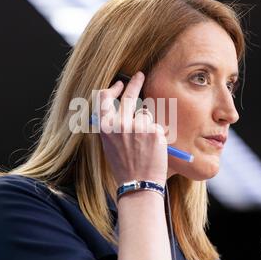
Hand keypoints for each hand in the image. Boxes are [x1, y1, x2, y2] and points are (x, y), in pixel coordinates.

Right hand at [97, 71, 167, 185]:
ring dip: (147, 123)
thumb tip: (121, 108)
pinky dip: (157, 134)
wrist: (139, 184)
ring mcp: (137, 126)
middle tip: (140, 75)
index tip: (119, 84)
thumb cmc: (124, 167)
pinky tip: (152, 148)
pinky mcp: (154, 131)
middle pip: (129, 95)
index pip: (104, 98)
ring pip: (146, 114)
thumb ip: (112, 126)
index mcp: (105, 127)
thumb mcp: (110, 145)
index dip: (112, 88)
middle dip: (136, 82)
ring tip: (145, 144)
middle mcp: (120, 124)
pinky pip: (156, 125)